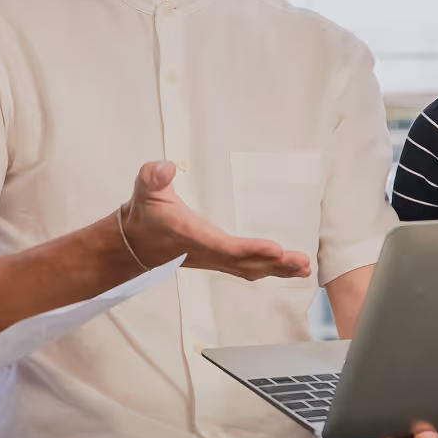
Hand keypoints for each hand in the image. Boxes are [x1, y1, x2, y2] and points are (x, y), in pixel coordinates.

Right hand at [121, 160, 310, 280]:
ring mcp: (212, 260)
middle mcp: (205, 252)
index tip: (275, 248)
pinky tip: (285, 267)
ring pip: (248, 269)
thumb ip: (153, 176)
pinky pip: (244, 269)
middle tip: (303, 261)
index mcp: (192, 235)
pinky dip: (267, 269)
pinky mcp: (216, 261)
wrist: (134, 243)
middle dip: (275, 264)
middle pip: (245, 263)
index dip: (251, 249)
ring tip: (303, 267)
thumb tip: (165, 167)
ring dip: (276, 270)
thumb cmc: (144, 213)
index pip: (225, 246)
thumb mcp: (145, 188)